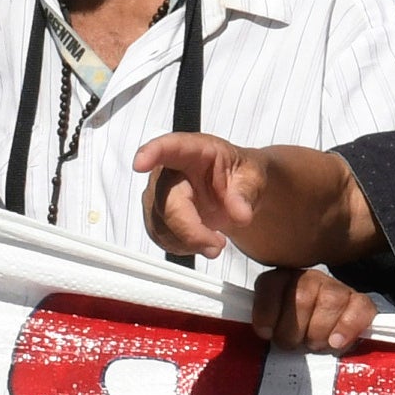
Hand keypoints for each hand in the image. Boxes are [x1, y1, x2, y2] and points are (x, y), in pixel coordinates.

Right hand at [136, 131, 257, 262]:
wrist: (236, 191)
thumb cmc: (240, 174)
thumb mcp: (253, 177)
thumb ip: (246, 194)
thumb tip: (240, 213)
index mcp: (194, 150)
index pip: (168, 147)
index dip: (150, 154)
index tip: (140, 164)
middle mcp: (169, 169)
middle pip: (166, 201)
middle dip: (191, 230)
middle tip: (217, 244)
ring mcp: (158, 193)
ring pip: (161, 225)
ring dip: (190, 242)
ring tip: (215, 241)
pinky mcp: (156, 215)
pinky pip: (161, 237)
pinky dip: (183, 247)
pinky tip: (200, 241)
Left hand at [248, 263, 378, 357]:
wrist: (329, 337)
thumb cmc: (295, 335)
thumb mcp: (274, 328)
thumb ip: (265, 327)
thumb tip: (261, 333)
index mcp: (282, 281)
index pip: (270, 284)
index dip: (267, 310)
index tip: (265, 333)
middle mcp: (309, 279)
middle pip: (301, 297)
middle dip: (293, 330)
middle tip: (293, 344)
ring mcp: (336, 288)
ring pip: (330, 301)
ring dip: (318, 332)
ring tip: (314, 346)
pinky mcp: (360, 302)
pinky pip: (360, 307)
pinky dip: (347, 327)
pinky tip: (336, 342)